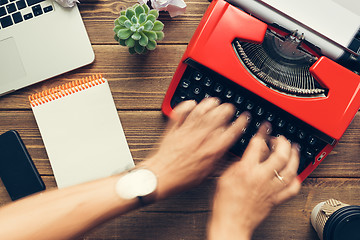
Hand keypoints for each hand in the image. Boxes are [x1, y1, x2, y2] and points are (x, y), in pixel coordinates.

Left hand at [140, 98, 250, 200]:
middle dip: (226, 109)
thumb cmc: (182, 179)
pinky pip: (180, 113)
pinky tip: (192, 103)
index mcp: (211, 150)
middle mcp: (200, 138)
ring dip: (209, 105)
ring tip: (215, 101)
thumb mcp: (206, 174)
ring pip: (200, 112)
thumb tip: (226, 151)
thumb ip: (218, 159)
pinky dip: (186, 106)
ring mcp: (186, 131)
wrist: (161, 177)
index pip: (230, 132)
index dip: (240, 123)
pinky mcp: (174, 129)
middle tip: (230, 107)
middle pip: (217, 118)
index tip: (244, 117)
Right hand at [208, 123, 300, 239]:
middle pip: (280, 154)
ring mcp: (271, 189)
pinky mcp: (276, 199)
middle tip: (280, 138)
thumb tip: (249, 153)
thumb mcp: (225, 176)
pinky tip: (295, 173)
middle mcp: (261, 177)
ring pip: (290, 169)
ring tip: (294, 148)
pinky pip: (292, 188)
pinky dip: (297, 179)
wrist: (231, 222)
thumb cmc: (225, 202)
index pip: (258, 144)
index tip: (265, 127)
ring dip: (294, 156)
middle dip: (283, 142)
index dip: (263, 132)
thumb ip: (238, 163)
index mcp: (246, 170)